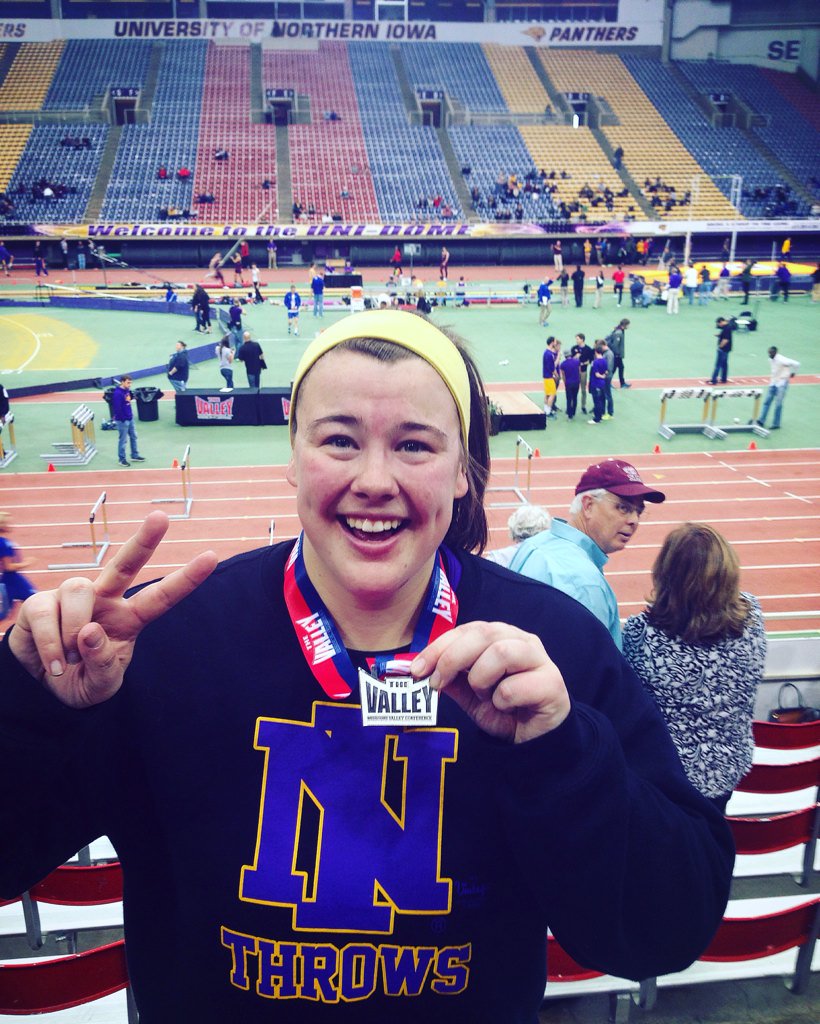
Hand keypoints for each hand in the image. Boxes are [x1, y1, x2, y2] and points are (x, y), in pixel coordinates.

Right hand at [9, 511, 216, 708]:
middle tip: (161, 517)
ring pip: (78, 590)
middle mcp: (105, 599)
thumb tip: (89, 630)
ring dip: (72, 630)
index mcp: (130, 618)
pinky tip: (53, 663)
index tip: (212, 557)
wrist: (44, 691)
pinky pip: (44, 613)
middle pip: (125, 564)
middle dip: (144, 540)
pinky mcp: (41, 602)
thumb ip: (103, 665)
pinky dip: (50, 644)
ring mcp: (72, 597)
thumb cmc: (83, 681)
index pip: (161, 597)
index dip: (186, 579)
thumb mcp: (101, 686)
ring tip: (68, 661)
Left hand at [411, 622, 569, 743]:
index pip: (466, 630)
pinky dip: (500, 701)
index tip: (417, 669)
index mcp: (501, 636)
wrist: (534, 740)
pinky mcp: (552, 684)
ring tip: (483, 696)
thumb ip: (449, 678)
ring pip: (501, 653)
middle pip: (482, 634)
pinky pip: (514, 687)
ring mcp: (540, 660)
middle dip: (452, 658)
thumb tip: (419, 668)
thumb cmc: (503, 710)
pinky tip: (506, 708)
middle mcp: (522, 640)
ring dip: (481, 678)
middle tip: (437, 683)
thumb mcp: (468, 693)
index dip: (439, 647)